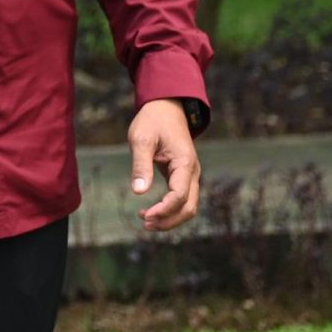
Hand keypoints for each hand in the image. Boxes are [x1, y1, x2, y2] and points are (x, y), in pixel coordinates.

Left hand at [129, 98, 202, 230]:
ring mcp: (190, 175)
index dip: (164, 210)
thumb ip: (141, 165)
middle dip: (169, 220)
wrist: (166, 107)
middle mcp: (192, 172)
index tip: (145, 216)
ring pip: (188, 206)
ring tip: (146, 221)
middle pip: (189, 207)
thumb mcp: (142, 139)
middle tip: (145, 224)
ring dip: (170, 218)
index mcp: (185, 163)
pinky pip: (182, 199)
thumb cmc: (153, 121)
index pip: (180, 196)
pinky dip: (170, 209)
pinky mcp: (183, 176)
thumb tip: (138, 192)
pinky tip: (151, 212)